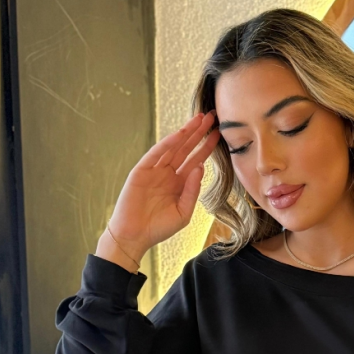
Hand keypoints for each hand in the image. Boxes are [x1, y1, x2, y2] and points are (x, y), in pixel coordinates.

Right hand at [99, 110, 220, 263]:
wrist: (134, 236)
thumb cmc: (158, 228)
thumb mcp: (183, 213)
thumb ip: (192, 191)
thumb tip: (201, 167)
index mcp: (179, 183)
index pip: (196, 160)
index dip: (207, 147)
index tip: (219, 134)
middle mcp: (168, 173)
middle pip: (186, 148)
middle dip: (199, 133)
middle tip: (211, 117)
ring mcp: (154, 170)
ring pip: (173, 147)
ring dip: (186, 132)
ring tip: (199, 119)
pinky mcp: (141, 171)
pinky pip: (156, 154)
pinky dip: (167, 143)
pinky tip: (179, 134)